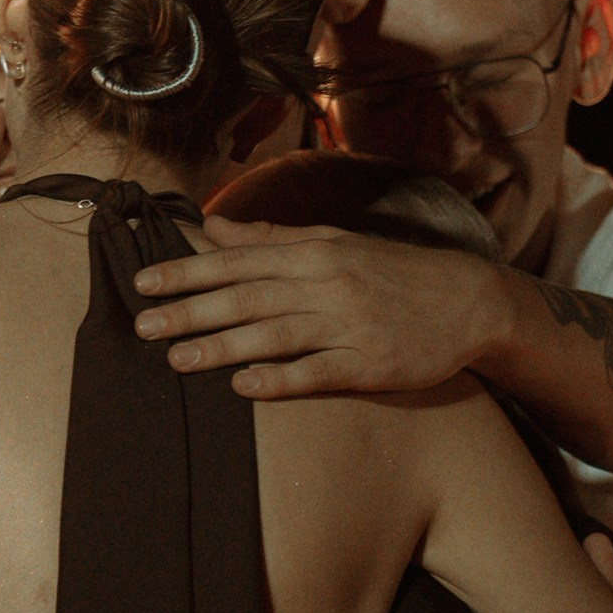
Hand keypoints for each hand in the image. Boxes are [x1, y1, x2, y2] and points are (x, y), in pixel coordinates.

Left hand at [131, 220, 505, 399]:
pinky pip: (318, 372)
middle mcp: (327, 285)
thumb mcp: (335, 243)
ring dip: (222, 346)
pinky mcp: (369, 364)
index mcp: (315, 253)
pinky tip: (244, 387)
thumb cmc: (394, 272)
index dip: (189, 271)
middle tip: (143, 325)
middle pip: (247, 296)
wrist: (470, 302)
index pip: (238, 260)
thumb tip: (212, 225)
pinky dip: (280, 379)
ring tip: (177, 359)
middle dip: (191, 310)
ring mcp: (348, 326)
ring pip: (274, 334)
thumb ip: (271, 239)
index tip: (145, 282)